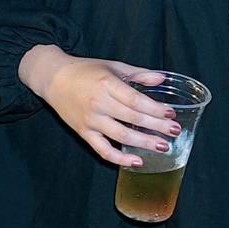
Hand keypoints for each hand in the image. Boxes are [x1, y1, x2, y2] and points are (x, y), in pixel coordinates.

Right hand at [29, 50, 178, 166]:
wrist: (54, 78)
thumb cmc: (86, 70)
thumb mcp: (113, 66)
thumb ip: (138, 73)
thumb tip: (161, 78)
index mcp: (107, 83)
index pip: (135, 99)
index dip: (154, 109)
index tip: (171, 114)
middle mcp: (98, 103)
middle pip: (132, 118)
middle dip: (156, 127)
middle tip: (175, 132)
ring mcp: (90, 120)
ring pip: (120, 135)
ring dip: (143, 143)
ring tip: (163, 147)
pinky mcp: (83, 132)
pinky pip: (102, 150)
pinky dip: (119, 158)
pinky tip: (136, 161)